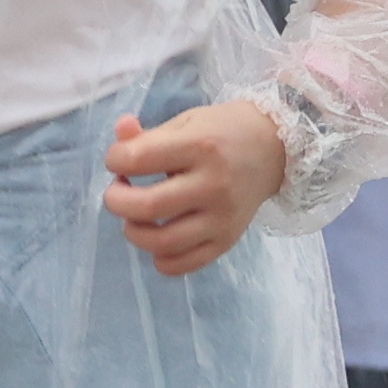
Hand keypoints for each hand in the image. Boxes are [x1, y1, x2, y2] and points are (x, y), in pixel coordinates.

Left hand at [102, 98, 290, 277]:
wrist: (272, 149)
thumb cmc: (221, 133)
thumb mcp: (186, 123)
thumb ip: (148, 135)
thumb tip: (120, 134)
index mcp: (200, 146)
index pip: (138, 160)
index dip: (115, 160)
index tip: (118, 160)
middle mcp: (213, 185)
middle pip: (147, 207)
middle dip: (116, 201)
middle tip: (116, 193)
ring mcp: (222, 218)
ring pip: (163, 243)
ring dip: (134, 232)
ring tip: (133, 218)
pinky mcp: (227, 241)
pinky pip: (184, 264)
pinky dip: (161, 259)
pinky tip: (156, 241)